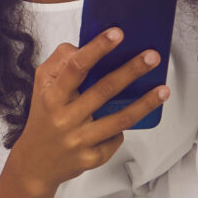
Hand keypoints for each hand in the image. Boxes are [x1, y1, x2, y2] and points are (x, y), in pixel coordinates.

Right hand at [4, 30, 173, 196]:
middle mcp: (64, 118)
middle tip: (152, 56)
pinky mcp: (91, 158)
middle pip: (103, 90)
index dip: (98, 48)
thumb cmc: (43, 118)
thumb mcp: (41, 86)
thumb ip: (59, 63)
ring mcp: (78, 140)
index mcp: (52, 96)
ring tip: (163, 89)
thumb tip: (84, 47)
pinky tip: (127, 121)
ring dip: (145, 103)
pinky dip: (121, 129)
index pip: (76, 67)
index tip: (117, 33)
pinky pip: (115, 139)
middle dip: (131, 70)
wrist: (35, 163)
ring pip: (119, 119)